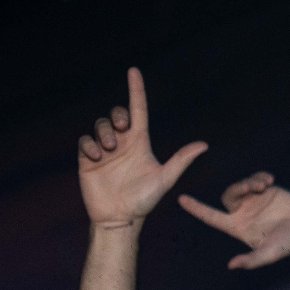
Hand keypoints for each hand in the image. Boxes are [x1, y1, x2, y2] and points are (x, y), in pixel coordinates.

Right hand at [76, 67, 208, 229]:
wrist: (120, 218)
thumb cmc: (144, 201)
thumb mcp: (164, 179)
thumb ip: (181, 160)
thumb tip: (204, 145)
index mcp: (140, 143)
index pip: (138, 110)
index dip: (136, 90)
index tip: (134, 71)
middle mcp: (122, 143)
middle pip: (117, 114)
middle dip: (117, 116)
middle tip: (122, 130)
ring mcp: (105, 150)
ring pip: (100, 125)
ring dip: (104, 133)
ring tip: (109, 150)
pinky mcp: (88, 159)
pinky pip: (85, 140)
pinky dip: (90, 144)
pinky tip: (97, 157)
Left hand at [177, 172, 289, 268]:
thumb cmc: (289, 244)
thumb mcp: (270, 253)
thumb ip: (252, 260)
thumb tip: (231, 265)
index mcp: (238, 227)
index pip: (211, 217)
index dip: (196, 209)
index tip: (181, 199)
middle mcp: (243, 213)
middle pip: (228, 195)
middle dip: (239, 188)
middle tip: (257, 187)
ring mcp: (254, 200)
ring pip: (241, 185)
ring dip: (252, 182)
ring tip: (266, 184)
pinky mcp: (267, 190)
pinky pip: (255, 177)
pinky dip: (260, 176)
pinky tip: (271, 181)